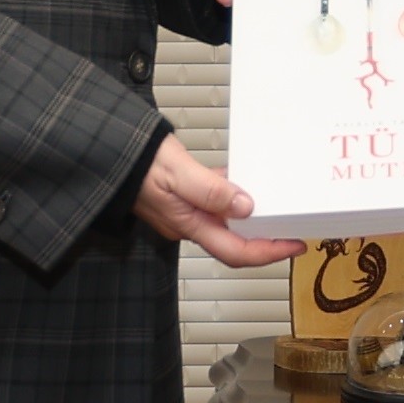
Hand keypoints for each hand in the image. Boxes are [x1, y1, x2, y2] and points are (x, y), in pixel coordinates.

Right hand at [137, 131, 300, 268]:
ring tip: (279, 206)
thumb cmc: (136, 162)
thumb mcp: (178, 172)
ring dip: (254, 217)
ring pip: (228, 222)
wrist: (108, 150)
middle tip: (294, 229)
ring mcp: (187, 211)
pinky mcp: (184, 196)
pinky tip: (244, 179)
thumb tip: (245, 207)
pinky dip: (234, 194)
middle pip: (237, 243)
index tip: (295, 245)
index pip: (237, 252)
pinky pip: (216, 201)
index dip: (270, 252)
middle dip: (268, 240)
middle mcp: (190, 223)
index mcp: (189, 224)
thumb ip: (211, 190)